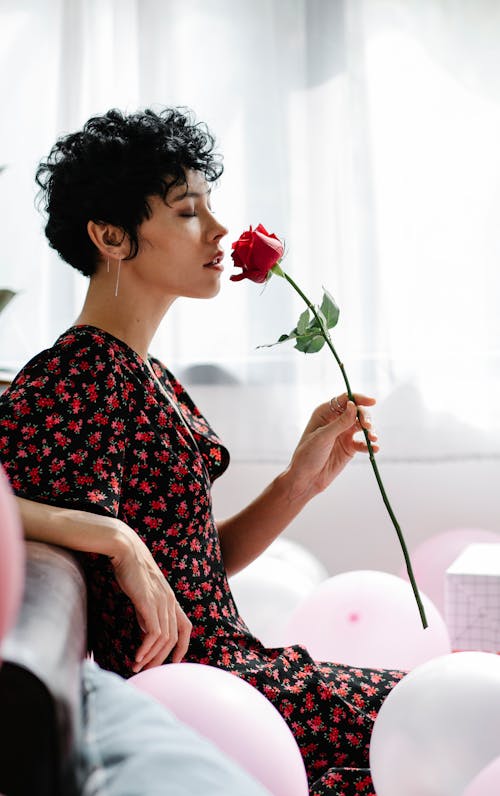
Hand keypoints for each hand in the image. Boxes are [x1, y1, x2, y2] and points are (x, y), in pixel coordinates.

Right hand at [110, 525, 191, 672]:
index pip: (186, 627)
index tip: (173, 662)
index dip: (182, 646)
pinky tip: (137, 656)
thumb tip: (145, 630)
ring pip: (164, 639)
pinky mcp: (148, 602)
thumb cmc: (131, 570)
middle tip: (148, 671)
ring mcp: (161, 602)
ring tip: (138, 666)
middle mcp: (170, 602)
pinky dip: (146, 648)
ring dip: (151, 656)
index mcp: (171, 599)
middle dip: (162, 658)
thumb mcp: (143, 594)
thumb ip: (147, 612)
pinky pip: (153, 633)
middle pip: (174, 638)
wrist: (126, 550)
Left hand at [285, 392, 378, 499]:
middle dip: (365, 417)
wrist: (306, 479)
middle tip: (368, 426)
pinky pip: (363, 443)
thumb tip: (354, 405)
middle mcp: (335, 421)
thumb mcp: (323, 437)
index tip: (372, 401)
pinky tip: (374, 448)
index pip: (345, 400)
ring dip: (370, 430)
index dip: (359, 399)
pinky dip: (370, 445)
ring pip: (362, 426)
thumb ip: (340, 422)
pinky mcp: (349, 448)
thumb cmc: (308, 455)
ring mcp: (343, 434)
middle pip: (357, 412)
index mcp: (325, 413)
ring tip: (373, 438)